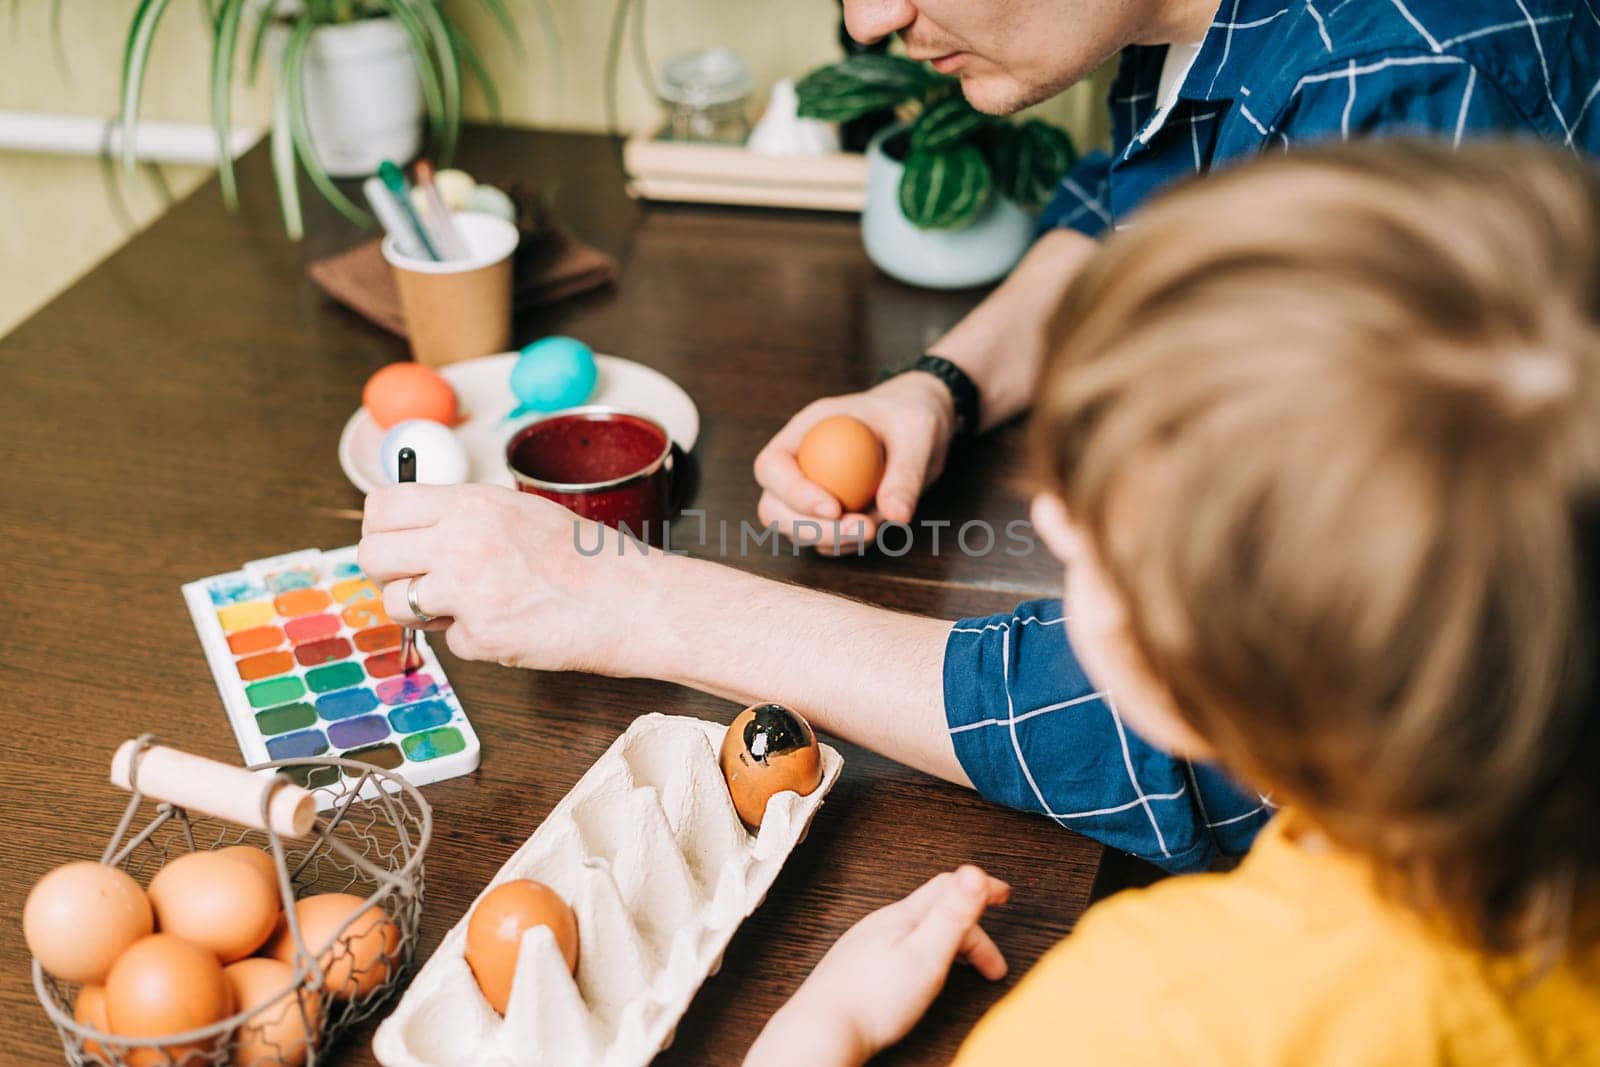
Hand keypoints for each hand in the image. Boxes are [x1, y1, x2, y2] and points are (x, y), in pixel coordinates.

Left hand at [358, 483, 652, 674]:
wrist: (634, 601)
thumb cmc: (590, 558)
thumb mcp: (523, 513)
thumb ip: (467, 518)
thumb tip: (416, 532)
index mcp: (472, 503)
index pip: (382, 506)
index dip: (380, 529)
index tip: (394, 543)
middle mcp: (462, 541)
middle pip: (372, 555)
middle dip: (386, 574)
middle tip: (415, 582)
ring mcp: (469, 591)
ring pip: (397, 604)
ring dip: (422, 612)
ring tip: (467, 607)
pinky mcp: (482, 636)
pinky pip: (450, 642)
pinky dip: (475, 639)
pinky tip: (511, 625)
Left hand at [745, 866, 1010, 1066]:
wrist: (822, 1030)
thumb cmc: (873, 1000)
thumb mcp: (925, 955)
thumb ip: (952, 914)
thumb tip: (974, 871)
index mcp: (903, 916)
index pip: (949, 886)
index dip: (981, 889)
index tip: (1004, 894)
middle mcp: (882, 922)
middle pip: (935, 911)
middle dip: (971, 931)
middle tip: (993, 964)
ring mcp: (866, 942)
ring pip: (916, 930)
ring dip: (948, 943)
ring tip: (964, 969)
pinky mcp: (857, 965)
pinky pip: (899, 947)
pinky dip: (924, 954)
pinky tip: (920, 975)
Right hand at [754, 371, 955, 553]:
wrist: (921, 428)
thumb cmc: (912, 415)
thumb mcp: (916, 431)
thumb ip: (906, 472)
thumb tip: (896, 517)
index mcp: (804, 431)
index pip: (772, 466)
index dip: (793, 492)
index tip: (835, 508)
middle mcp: (798, 463)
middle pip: (774, 508)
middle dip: (812, 529)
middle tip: (863, 530)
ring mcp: (809, 492)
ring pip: (797, 531)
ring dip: (836, 540)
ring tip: (878, 526)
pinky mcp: (829, 516)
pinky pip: (826, 542)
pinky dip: (850, 544)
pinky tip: (879, 527)